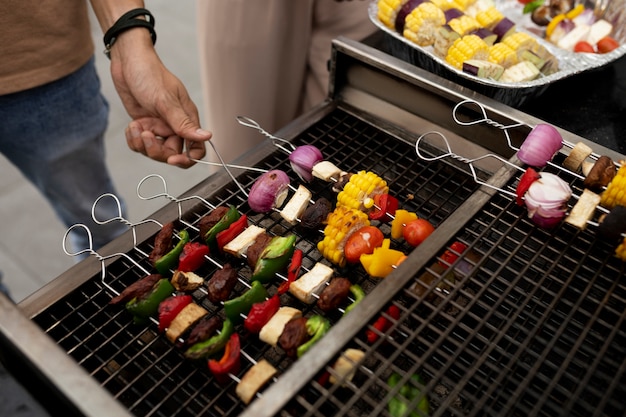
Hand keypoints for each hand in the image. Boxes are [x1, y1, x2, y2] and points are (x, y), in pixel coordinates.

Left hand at [109, 28, 211, 167]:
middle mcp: (174, 126)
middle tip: (146, 135)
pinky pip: (140, 144)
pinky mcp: (144, 125)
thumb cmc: (150, 74)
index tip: (172, 159)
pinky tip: (131, 126)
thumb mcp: (166, 101)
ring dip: (142, 144)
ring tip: (136, 128)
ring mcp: (159, 126)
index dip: (186, 159)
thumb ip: (184, 123)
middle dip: (157, 150)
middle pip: (172, 154)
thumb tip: (207, 137)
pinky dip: (133, 139)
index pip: (196, 148)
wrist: (128, 61)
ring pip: (155, 151)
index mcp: (187, 119)